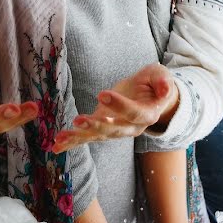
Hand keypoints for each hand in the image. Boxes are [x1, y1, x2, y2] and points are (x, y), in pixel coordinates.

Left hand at [53, 63, 178, 151]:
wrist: (151, 95)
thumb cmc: (156, 83)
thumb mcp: (162, 76)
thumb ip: (164, 82)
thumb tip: (166, 88)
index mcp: (148, 115)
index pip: (134, 113)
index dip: (119, 105)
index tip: (102, 93)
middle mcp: (131, 128)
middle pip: (114, 130)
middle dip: (96, 126)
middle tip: (80, 120)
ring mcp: (116, 130)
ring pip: (98, 135)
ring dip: (79, 136)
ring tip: (61, 137)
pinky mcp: (103, 128)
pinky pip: (87, 137)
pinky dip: (71, 141)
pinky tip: (55, 146)